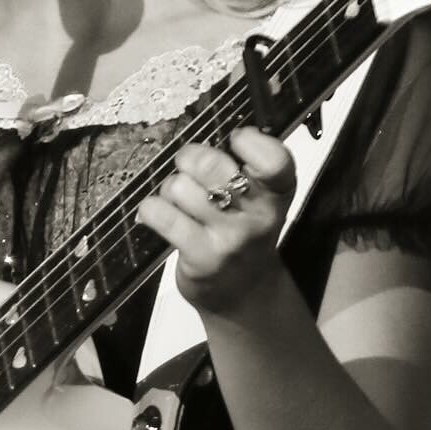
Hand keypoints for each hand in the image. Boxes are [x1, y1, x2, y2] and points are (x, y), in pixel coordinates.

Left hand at [135, 126, 296, 317]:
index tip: (235, 142)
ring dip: (171, 189)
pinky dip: (151, 209)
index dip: (248, 141)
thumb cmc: (244, 231)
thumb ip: (245, 167)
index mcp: (279, 192)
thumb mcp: (260, 199)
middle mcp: (260, 215)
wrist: (244, 293)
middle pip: (212, 165)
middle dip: (191, 158)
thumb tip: (207, 136)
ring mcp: (230, 238)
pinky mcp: (201, 257)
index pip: (273, 158)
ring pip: (180, 187)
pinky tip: (159, 216)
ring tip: (180, 203)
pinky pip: (161, 215)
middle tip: (189, 167)